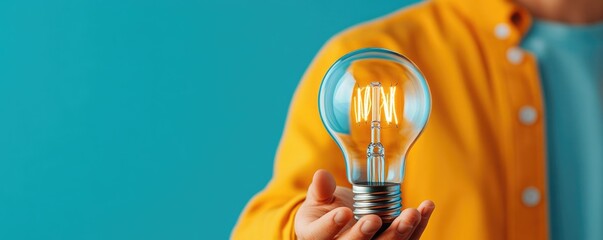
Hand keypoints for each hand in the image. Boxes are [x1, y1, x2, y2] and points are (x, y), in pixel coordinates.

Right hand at [294, 170, 434, 239]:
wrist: (341, 220)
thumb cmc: (326, 210)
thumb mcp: (318, 199)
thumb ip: (321, 189)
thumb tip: (321, 175)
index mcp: (318, 237)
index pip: (321, 236)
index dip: (331, 226)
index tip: (344, 212)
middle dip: (365, 234)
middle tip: (375, 219)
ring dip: (400, 233)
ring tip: (412, 213)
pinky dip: (418, 227)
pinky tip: (425, 208)